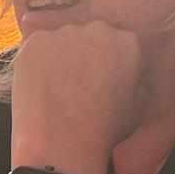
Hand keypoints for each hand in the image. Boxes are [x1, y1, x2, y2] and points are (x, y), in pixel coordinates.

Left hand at [10, 19, 142, 164]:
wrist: (64, 143)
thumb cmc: (104, 131)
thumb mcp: (139, 105)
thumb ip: (138, 78)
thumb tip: (131, 70)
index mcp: (128, 41)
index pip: (118, 40)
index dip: (107, 60)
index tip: (99, 78)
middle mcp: (98, 29)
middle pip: (89, 35)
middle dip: (85, 54)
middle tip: (77, 83)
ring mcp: (64, 33)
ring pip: (61, 40)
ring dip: (60, 57)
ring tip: (57, 89)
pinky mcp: (35, 42)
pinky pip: (37, 48)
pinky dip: (37, 63)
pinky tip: (41, 87)